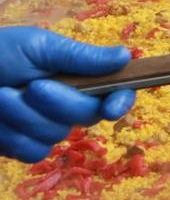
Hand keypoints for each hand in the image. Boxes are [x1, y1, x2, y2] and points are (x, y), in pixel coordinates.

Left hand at [0, 27, 134, 162]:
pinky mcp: (22, 147)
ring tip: (0, 97)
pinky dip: (12, 136)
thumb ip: (82, 56)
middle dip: (58, 101)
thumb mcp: (40, 47)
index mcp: (77, 76)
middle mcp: (67, 103)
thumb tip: (126, 55)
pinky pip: (33, 152)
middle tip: (32, 86)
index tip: (112, 107)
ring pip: (56, 135)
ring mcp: (44, 127)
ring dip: (24, 117)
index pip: (115, 92)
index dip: (120, 101)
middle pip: (86, 115)